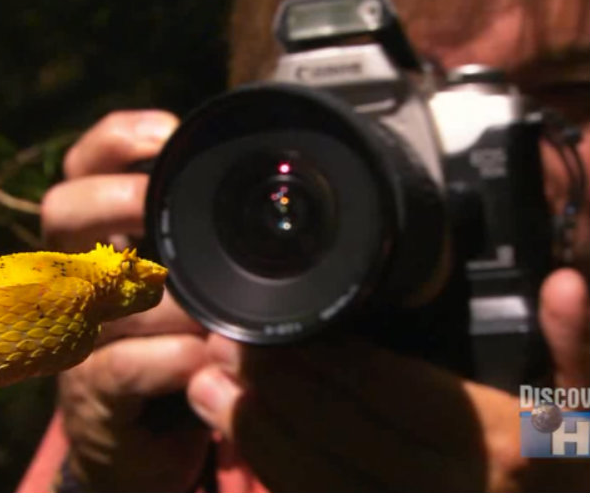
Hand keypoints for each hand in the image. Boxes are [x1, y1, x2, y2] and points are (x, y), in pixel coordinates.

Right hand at [42, 110, 214, 490]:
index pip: (83, 166)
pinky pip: (119, 363)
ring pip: (92, 288)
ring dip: (163, 294)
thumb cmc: (176, 344)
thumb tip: (267, 188)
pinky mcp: (90, 393)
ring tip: (212, 310)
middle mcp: (75, 276)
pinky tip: (203, 358)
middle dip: (113, 198)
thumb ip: (205, 241)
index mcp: (102, 236)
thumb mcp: (191, 283)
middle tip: (160, 207)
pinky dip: (170, 357)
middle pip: (59, 209)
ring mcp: (74, 335)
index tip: (169, 132)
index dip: (115, 139)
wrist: (152, 440)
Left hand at [186, 268, 589, 491]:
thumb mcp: (589, 411)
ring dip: (256, 435)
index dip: (323, 359)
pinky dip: (280, 480)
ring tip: (207, 391)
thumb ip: (579, 348)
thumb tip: (566, 283)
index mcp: (501, 443)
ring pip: (319, 481)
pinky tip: (244, 448)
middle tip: (218, 349)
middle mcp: (451, 488)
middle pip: (341, 432)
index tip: (271, 330)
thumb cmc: (574, 474)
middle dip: (273, 389)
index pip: (389, 389)